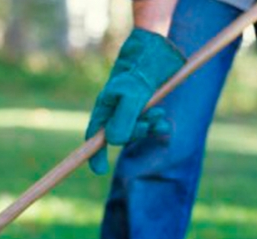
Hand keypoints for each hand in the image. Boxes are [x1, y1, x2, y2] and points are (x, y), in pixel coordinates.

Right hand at [86, 28, 184, 174]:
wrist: (156, 49)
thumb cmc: (139, 70)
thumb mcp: (131, 96)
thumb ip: (123, 120)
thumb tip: (114, 143)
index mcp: (104, 109)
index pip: (94, 138)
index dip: (94, 155)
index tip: (99, 170)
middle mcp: (114, 111)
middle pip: (119, 136)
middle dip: (135, 134)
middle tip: (147, 124)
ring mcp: (129, 109)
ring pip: (136, 130)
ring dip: (148, 127)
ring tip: (159, 115)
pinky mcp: (143, 106)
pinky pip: (148, 123)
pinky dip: (156, 124)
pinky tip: (163, 119)